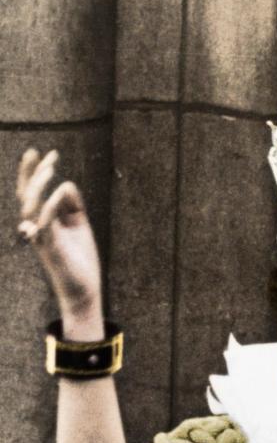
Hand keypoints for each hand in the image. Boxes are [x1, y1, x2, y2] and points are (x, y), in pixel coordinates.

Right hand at [15, 149, 103, 324]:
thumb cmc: (79, 258)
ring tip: (50, 170)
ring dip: (38, 187)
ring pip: (29, 208)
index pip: (33, 192)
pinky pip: (44, 225)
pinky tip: (58, 192)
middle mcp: (36, 227)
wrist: (84, 289)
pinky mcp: (51, 249)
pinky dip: (49, 208)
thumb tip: (67, 184)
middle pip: (26, 195)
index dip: (35, 172)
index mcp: (43, 220)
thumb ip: (73, 206)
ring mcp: (41, 238)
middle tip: (44, 154)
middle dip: (32, 173)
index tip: (46, 153)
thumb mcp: (79, 226)